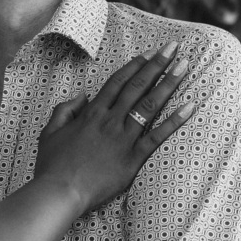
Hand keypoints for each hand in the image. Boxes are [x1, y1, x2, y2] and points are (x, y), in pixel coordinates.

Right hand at [36, 41, 193, 210]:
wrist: (60, 192)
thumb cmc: (52, 165)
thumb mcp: (50, 132)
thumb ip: (65, 110)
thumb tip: (83, 95)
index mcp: (91, 114)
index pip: (117, 83)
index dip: (134, 66)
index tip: (148, 54)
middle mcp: (110, 121)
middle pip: (138, 87)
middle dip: (157, 65)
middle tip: (173, 48)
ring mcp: (124, 139)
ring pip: (150, 105)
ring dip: (169, 83)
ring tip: (184, 66)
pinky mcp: (133, 158)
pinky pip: (158, 136)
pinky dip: (175, 121)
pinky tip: (190, 106)